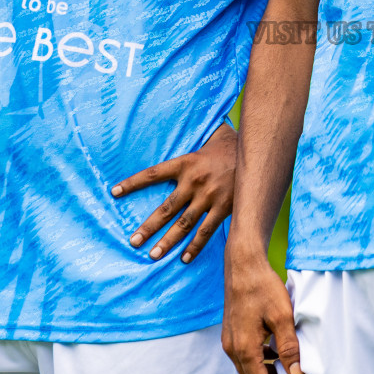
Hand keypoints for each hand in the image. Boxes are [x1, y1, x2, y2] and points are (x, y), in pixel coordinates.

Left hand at [111, 122, 236, 262]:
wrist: (259, 150)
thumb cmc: (231, 144)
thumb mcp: (210, 136)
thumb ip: (196, 139)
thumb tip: (186, 115)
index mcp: (187, 162)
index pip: (153, 173)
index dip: (133, 183)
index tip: (115, 192)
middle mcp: (194, 181)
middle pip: (166, 208)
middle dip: (148, 226)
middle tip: (133, 241)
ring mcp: (210, 196)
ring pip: (184, 224)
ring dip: (168, 241)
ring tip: (153, 254)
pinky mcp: (225, 207)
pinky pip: (207, 231)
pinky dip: (196, 245)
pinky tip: (185, 257)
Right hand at [222, 236, 302, 373]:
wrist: (244, 264)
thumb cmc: (262, 287)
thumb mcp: (282, 316)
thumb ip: (289, 347)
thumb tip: (296, 373)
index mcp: (243, 348)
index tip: (294, 373)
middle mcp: (231, 348)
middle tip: (290, 365)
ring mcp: (228, 339)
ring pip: (246, 367)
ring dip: (264, 367)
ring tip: (284, 353)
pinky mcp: (230, 331)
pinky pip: (242, 353)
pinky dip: (257, 355)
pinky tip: (272, 342)